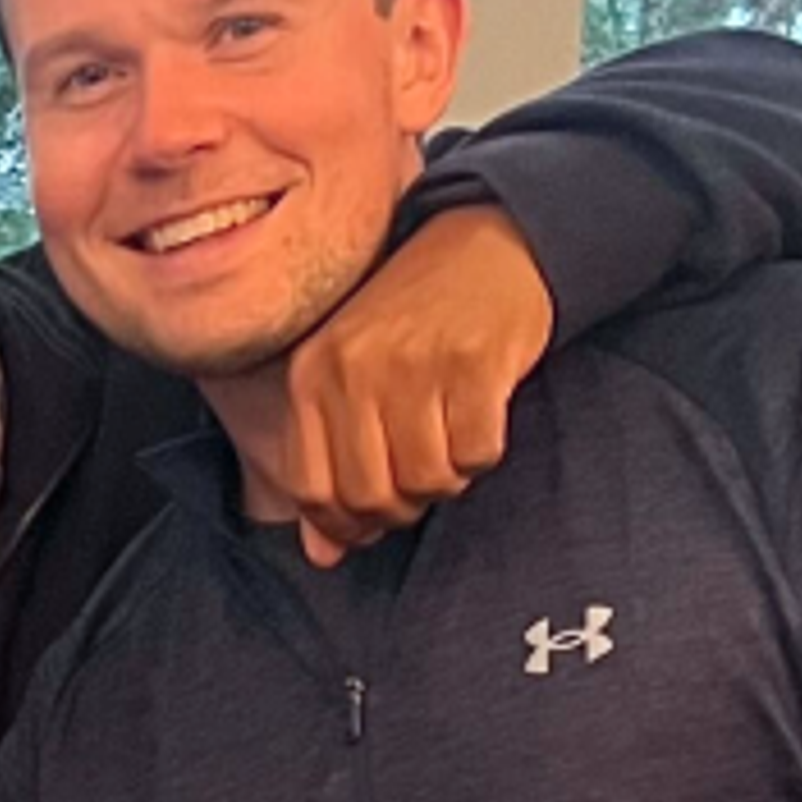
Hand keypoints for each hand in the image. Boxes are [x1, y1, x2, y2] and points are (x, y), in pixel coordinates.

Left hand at [229, 203, 554, 564]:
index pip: (311, 489)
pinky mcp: (474, 362)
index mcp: (313, 373)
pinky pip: (476, 453)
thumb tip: (322, 557)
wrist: (490, 244)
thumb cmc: (416, 322)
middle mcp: (355, 368)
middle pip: (369, 495)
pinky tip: (481, 419)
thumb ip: (331, 463)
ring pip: (425, 480)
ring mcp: (414, 363)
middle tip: (422, 482)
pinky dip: (483, 454)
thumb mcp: (356, 379)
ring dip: (447, 481)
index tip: (371, 523)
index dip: (344, 525)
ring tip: (451, 445)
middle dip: (401, 508)